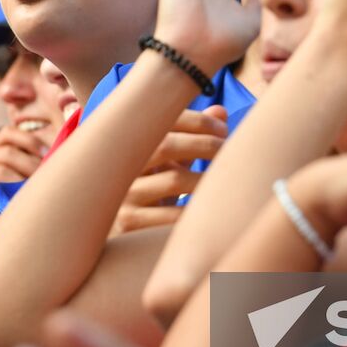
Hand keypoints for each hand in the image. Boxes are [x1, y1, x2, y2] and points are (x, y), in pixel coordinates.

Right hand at [0, 125, 49, 244]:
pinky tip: (18, 204)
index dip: (31, 143)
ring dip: (22, 180)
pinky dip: (5, 190)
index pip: (8, 135)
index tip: (49, 159)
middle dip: (32, 166)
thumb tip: (51, 158)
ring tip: (36, 196)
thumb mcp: (10, 194)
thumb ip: (22, 175)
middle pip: (7, 150)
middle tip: (47, 183)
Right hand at [111, 107, 226, 234]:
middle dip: (205, 144)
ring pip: (175, 179)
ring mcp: (123, 194)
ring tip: (227, 182)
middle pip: (167, 145)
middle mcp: (124, 165)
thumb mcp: (171, 163)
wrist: (116, 235)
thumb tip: (220, 111)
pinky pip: (171, 215)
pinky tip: (213, 210)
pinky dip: (197, 210)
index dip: (196, 121)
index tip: (222, 129)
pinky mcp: (128, 222)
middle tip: (230, 151)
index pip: (162, 121)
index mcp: (133, 144)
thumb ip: (193, 138)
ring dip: (208, 178)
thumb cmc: (153, 192)